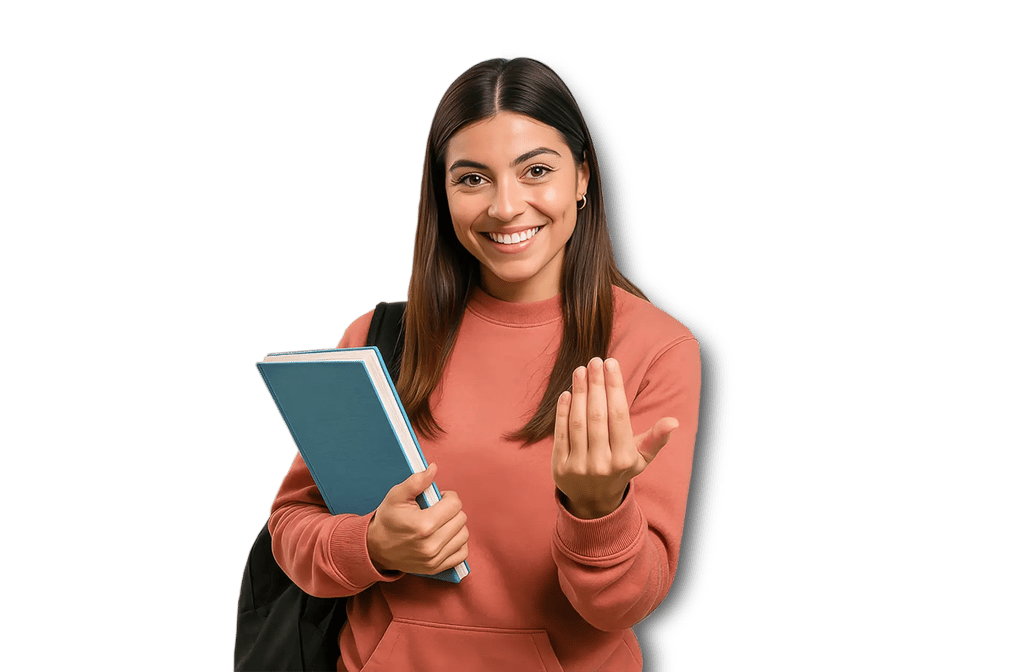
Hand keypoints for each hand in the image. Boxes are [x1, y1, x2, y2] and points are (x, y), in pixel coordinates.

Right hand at [366, 463, 469, 574]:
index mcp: (423, 525)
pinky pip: (462, 553)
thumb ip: (416, 481)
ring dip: (456, 526)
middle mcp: (431, 545)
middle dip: (451, 510)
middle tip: (438, 510)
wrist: (375, 548)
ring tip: (441, 523)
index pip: (455, 504)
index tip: (438, 498)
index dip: (448, 497)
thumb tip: (433, 469)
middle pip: (461, 519)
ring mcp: (434, 559)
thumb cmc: (388, 520)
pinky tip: (445, 536)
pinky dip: (457, 543)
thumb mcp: (397, 496)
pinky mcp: (436, 568)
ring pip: (464, 535)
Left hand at [552, 358, 678, 518]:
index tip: (611, 363)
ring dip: (579, 393)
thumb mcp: (641, 458)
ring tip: (580, 370)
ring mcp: (579, 466)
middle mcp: (602, 463)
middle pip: (597, 416)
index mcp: (624, 458)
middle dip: (596, 384)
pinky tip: (567, 393)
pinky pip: (560, 433)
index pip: (619, 416)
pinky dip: (562, 411)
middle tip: (594, 360)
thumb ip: (656, 439)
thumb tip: (673, 422)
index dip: (614, 387)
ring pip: (578, 422)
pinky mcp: (559, 467)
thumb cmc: (620, 469)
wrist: (593, 501)